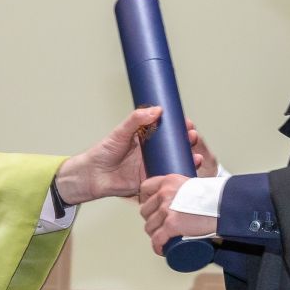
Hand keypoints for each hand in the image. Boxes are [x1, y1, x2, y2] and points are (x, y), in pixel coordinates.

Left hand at [56, 108, 216, 203]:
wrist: (93, 175)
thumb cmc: (103, 152)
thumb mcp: (121, 132)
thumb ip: (136, 120)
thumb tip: (156, 109)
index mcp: (144, 138)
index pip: (166, 130)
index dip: (178, 127)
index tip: (187, 122)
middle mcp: (150, 152)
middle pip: (173, 146)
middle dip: (186, 141)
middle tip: (193, 136)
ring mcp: (151, 166)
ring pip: (173, 161)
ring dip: (187, 157)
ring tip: (195, 154)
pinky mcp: (150, 180)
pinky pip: (167, 177)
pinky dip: (178, 173)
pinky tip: (188, 170)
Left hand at [139, 174, 216, 254]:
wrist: (224, 206)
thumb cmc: (215, 196)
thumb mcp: (195, 183)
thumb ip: (187, 188)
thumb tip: (188, 192)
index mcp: (169, 181)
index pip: (145, 188)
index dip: (147, 200)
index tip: (152, 207)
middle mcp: (164, 194)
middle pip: (145, 210)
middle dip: (151, 219)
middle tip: (160, 226)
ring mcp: (166, 210)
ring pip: (149, 226)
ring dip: (154, 234)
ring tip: (163, 238)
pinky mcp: (171, 225)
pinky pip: (157, 240)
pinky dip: (158, 247)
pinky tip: (161, 249)